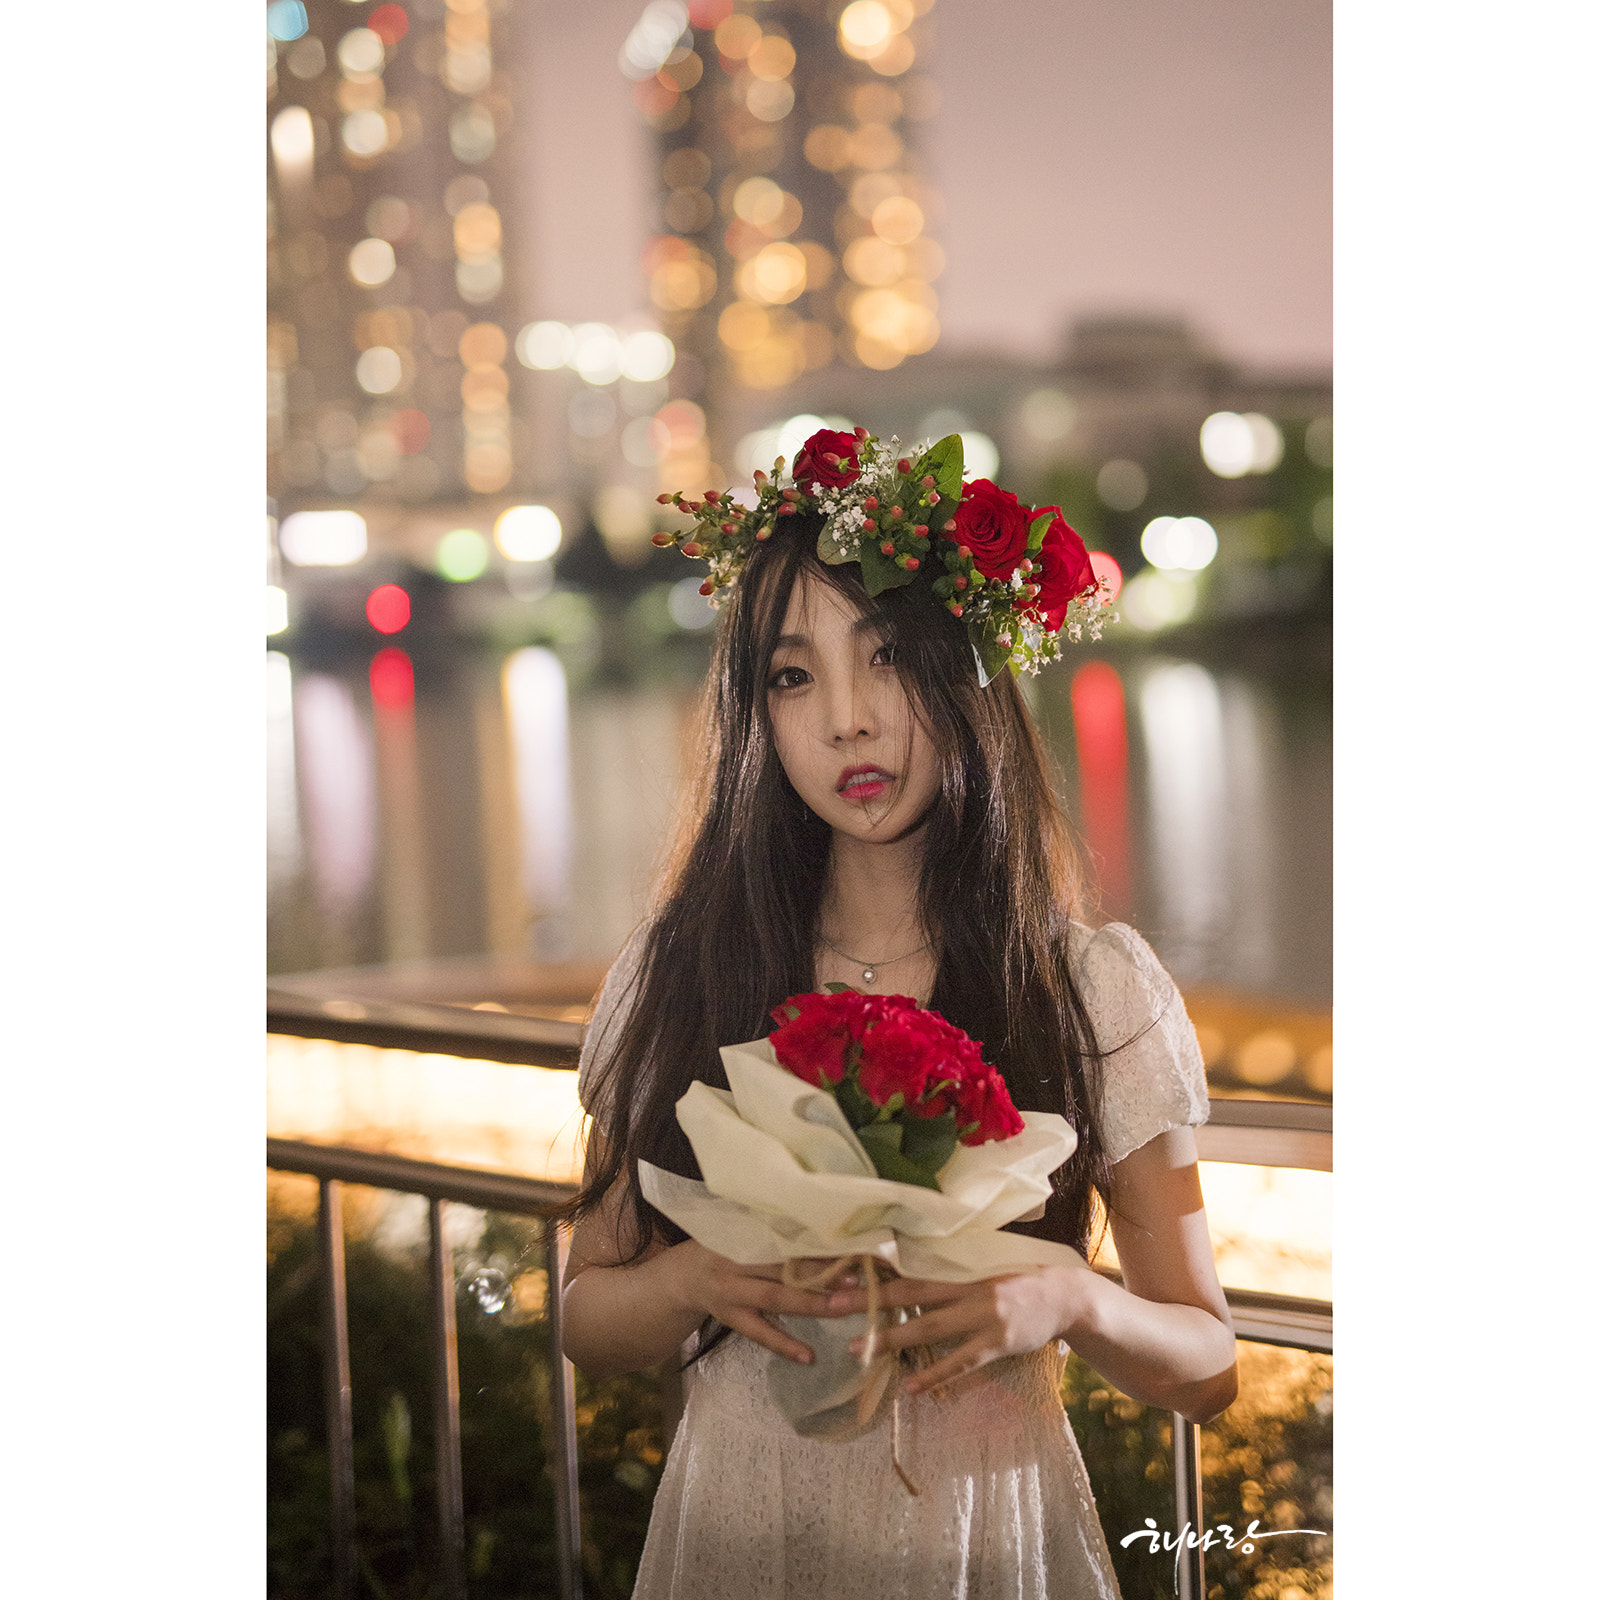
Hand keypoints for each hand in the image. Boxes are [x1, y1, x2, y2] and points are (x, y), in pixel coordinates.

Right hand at [672, 1243, 844, 1364]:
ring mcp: (732, 1291)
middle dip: (820, 1272)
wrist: (682, 1277)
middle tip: (854, 1279)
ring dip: (810, 1304)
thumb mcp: (743, 1230)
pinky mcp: (731, 1318)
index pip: (785, 1234)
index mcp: (743, 1232)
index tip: (850, 1245)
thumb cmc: (725, 1247)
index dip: (817, 1241)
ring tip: (841, 1309)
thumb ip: (777, 1228)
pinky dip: (784, 1345)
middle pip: (782, 1265)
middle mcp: (736, 1259)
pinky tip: (809, 1356)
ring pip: (775, 1298)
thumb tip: (830, 1224)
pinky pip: (759, 1333)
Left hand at [826, 1264, 1096, 1393]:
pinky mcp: (997, 1343)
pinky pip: (960, 1363)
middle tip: (832, 1306)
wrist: (1064, 1295)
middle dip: (870, 1302)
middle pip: (910, 1294)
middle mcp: (967, 1288)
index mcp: (961, 1265)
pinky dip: (934, 1376)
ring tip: (857, 1350)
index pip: (911, 1265)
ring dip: (891, 1339)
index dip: (877, 1269)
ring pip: (929, 1330)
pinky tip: (909, 1388)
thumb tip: (908, 1264)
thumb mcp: (984, 1262)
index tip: (842, 1273)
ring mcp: (982, 1317)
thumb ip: (951, 1265)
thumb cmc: (1019, 1276)